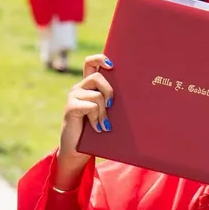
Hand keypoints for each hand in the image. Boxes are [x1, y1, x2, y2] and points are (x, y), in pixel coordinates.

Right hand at [58, 54, 113, 183]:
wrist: (78, 150)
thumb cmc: (97, 131)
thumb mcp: (107, 114)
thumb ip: (113, 102)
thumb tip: (138, 96)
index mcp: (88, 86)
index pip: (91, 62)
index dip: (100, 59)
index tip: (112, 65)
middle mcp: (79, 88)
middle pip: (97, 76)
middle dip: (109, 91)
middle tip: (111, 106)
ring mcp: (73, 97)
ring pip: (97, 95)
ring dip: (103, 112)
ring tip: (103, 124)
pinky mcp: (70, 108)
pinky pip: (90, 106)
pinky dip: (96, 119)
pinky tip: (97, 128)